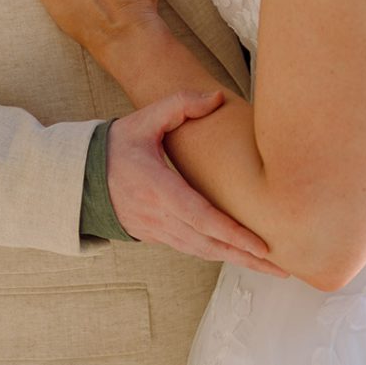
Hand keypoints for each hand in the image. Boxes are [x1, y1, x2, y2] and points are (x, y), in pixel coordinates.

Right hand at [107, 91, 286, 275]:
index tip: (260, 244)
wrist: (83, 175)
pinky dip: (217, 254)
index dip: (232, 233)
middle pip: (208, 244)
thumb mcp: (145, 117)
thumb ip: (180, 104)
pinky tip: (239, 255)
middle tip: (282, 267)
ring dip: (236, 260)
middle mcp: (158, 216)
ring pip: (202, 252)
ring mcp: (156, 230)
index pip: (201, 217)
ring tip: (269, 266)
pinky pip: (191, 248)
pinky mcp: (156, 235)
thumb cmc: (118, 145)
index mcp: (158, 187)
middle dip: (246, 256)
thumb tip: (216, 98)